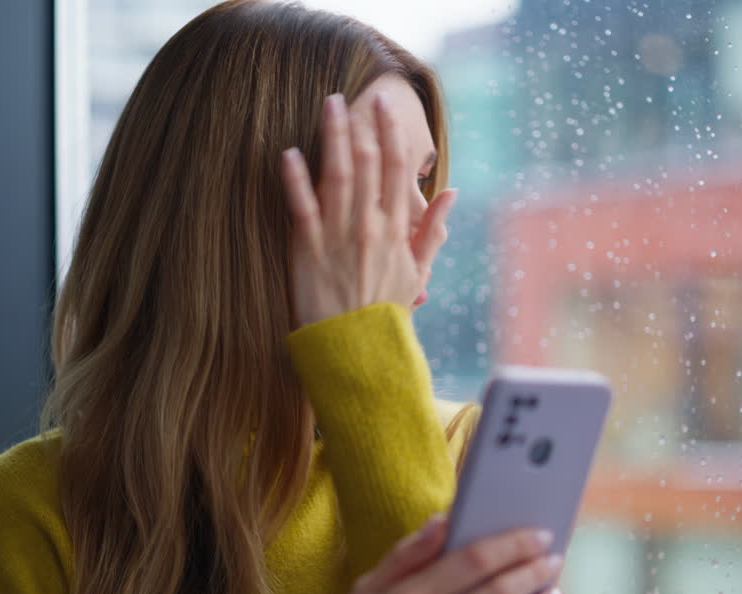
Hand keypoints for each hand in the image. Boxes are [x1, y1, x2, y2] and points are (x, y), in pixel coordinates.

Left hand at [281, 92, 457, 327]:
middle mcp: (369, 227)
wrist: (358, 349)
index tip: (385, 109)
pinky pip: (301, 208)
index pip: (395, 171)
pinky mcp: (307, 251)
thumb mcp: (417, 270)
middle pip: (365, 165)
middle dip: (360, 126)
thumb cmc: (386, 311)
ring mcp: (338, 237)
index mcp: (395, 229)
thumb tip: (453, 192)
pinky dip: (294, 180)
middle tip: (353, 95)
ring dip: (331, 138)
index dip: (390, 135)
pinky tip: (288, 153)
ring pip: (336, 177)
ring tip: (327, 107)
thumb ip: (433, 229)